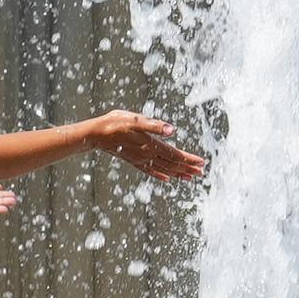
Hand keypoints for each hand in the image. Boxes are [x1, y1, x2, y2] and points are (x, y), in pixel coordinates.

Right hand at [82, 109, 205, 182]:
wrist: (96, 134)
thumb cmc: (115, 123)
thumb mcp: (136, 119)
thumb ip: (155, 125)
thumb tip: (172, 130)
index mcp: (151, 145)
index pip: (175, 155)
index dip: (189, 160)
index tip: (202, 163)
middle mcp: (147, 155)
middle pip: (172, 164)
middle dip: (188, 168)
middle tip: (201, 173)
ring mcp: (140, 159)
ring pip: (164, 169)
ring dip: (178, 173)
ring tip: (189, 177)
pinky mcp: (134, 160)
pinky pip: (151, 171)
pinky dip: (161, 175)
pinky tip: (167, 178)